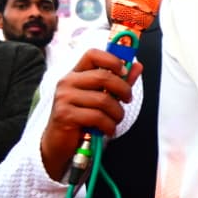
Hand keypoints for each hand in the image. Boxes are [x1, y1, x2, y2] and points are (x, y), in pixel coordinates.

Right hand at [41, 49, 142, 178]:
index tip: (124, 72)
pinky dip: (109, 126)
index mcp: (75, 74)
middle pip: (104, 76)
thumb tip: (137, 65)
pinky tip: (108, 130)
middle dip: (123, 90)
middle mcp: (67, 82)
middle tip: (127, 100)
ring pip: (104, 100)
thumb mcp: (101, 98)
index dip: (112, 59)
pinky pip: (97, 117)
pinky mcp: (65, 115)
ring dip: (117, 113)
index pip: (93, 54)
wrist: (59, 144)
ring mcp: (64, 98)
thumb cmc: (83, 118)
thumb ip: (119, 82)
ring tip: (115, 120)